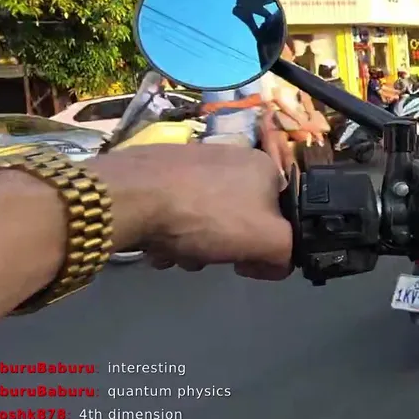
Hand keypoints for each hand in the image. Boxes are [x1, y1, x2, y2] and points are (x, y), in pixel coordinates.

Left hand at [92, 144, 292, 279]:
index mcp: (263, 166)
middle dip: (222, 247)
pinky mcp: (157, 169)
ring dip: (192, 244)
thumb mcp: (268, 241)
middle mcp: (231, 155)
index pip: (281, 212)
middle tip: (205, 259)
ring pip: (204, 217)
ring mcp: (191, 160)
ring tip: (174, 253)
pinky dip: (168, 231)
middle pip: (239, 218)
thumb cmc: (206, 215)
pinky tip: (155, 242)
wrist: (130, 196)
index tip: (244, 262)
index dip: (266, 243)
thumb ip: (287, 252)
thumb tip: (277, 263)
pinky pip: (174, 209)